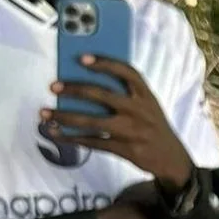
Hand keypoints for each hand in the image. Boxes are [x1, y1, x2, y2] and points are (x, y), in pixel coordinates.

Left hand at [44, 56, 192, 188]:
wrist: (172, 159)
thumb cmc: (153, 126)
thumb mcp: (148, 106)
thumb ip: (126, 94)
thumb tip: (85, 82)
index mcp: (146, 96)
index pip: (126, 72)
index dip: (105, 63)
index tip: (83, 58)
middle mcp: (139, 111)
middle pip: (102, 95)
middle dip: (74, 90)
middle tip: (53, 86)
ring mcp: (131, 131)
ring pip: (92, 122)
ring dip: (64, 117)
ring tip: (45, 113)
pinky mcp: (125, 150)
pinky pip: (93, 142)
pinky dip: (72, 139)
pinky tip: (56, 135)